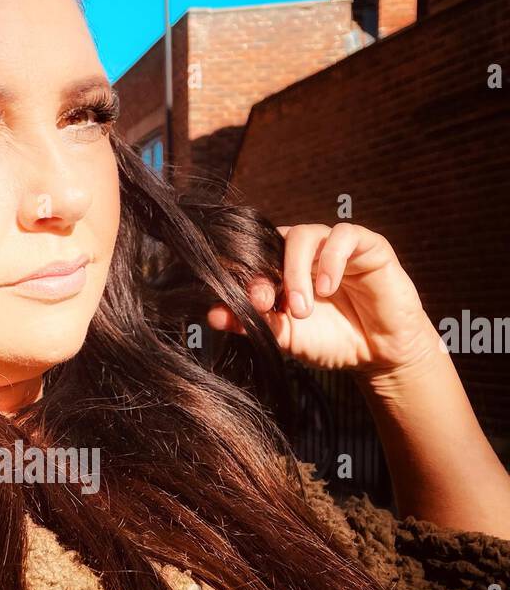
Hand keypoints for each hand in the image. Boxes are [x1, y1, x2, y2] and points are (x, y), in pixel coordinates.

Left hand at [207, 222, 441, 381]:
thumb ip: (253, 323)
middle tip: (268, 305)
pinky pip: (344, 235)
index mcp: (281, 269)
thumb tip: (212, 314)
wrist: (377, 355)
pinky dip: (330, 260)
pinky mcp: (366, 244)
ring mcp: (334, 246)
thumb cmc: (331, 341)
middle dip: (266, 273)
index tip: (244, 304)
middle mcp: (305, 252)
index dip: (244, 276)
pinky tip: (327, 288)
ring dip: (296, 271)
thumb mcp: (286, 336)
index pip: (255, 257)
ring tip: (302, 308)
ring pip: (305, 234)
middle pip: (274, 242)